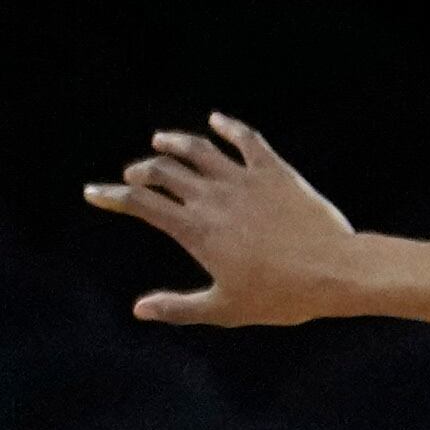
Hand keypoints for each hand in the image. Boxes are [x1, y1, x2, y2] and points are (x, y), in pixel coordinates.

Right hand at [80, 115, 370, 327]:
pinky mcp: (275, 171)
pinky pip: (247, 139)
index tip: (93, 192)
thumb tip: (140, 309)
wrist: (335, 272)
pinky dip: (228, 126)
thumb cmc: (282, 296)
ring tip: (162, 140)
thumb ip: (179, 307)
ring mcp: (244, 180)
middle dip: (142, 170)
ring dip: (175, 142)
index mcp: (194, 229)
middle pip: (162, 170)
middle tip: (136, 176)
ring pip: (198, 148)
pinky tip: (217, 119)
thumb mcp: (225, 308)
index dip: (111, 196)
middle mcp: (212, 197)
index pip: (139, 204)